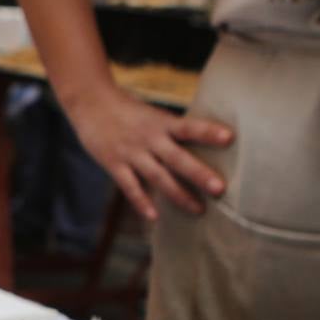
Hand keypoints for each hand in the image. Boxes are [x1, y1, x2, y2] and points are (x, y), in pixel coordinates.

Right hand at [68, 85, 233, 221]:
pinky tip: (155, 217)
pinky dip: (142, 202)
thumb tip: (204, 145)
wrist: (90, 102)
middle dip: (199, 174)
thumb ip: (173, 131)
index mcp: (161, 123)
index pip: (189, 127)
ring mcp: (131, 152)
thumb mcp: (153, 115)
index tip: (229, 138)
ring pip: (157, 176)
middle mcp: (148, 138)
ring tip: (199, 210)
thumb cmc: (129, 110)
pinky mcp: (114, 164)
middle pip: (177, 158)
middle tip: (220, 189)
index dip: (208, 132)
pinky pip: (130, 186)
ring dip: (178, 194)